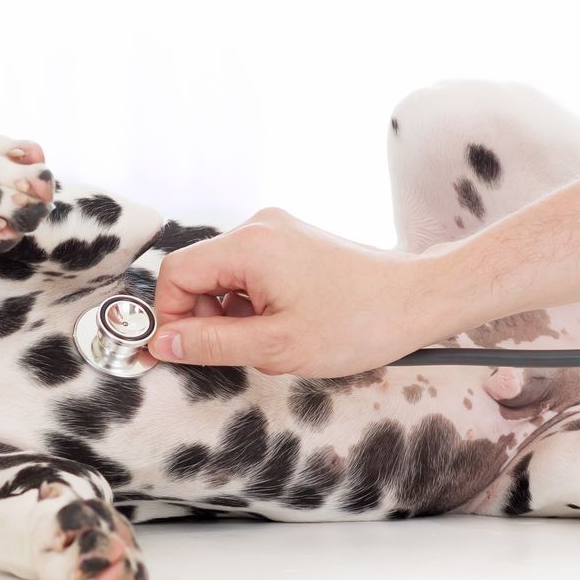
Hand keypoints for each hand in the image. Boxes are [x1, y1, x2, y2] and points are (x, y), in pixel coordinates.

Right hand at [148, 208, 442, 376]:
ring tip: (267, 340)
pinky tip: (282, 325)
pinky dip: (251, 302)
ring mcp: (278, 231)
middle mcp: (259, 227)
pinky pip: (249, 271)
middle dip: (203, 316)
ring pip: (223, 275)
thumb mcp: (276, 347)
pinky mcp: (293, 242)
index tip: (181, 352)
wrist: (418, 300)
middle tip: (233, 352)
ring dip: (229, 313)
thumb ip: (211, 343)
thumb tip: (161, 343)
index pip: (175, 273)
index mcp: (250, 245)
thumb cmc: (358, 324)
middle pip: (197, 272)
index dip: (169, 316)